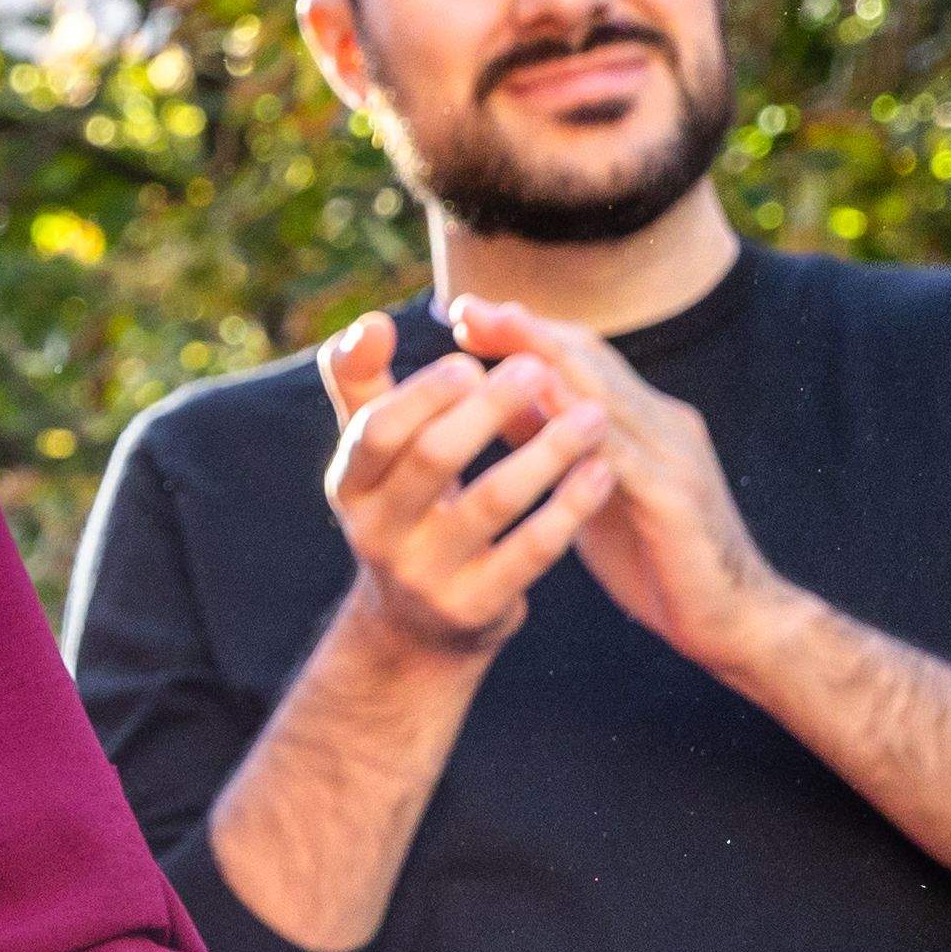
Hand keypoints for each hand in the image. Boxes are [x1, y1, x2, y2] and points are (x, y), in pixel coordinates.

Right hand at [311, 307, 616, 660]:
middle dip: (488, 410)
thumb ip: (364, 389)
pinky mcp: (474, 608)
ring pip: (490, 504)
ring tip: (592, 415)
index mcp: (349, 486)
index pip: (377, 429)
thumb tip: (367, 323)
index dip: (424, 392)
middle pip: (431, 458)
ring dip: (545, 453)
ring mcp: (424, 575)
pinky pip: (530, 552)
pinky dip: (569, 507)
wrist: (419, 628)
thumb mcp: (374, 460)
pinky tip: (601, 473)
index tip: (472, 360)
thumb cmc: (407, 512)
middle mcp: (376, 532)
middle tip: (538, 370)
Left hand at [444, 295, 791, 677]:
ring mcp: (674, 458)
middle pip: (591, 362)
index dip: (525, 332)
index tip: (465, 311)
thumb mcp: (591, 490)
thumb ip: (554, 445)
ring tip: (502, 335)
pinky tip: (543, 416)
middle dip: (527, 332)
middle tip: (469, 308)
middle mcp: (663, 425)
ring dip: (550, 364)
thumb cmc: (653, 554)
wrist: (732, 619)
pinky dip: (583, 433)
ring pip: (607, 397)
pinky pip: (624, 460)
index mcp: (643, 421)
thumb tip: (496, 402)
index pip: (581, 359)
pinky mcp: (676, 501)